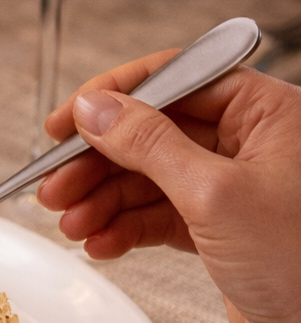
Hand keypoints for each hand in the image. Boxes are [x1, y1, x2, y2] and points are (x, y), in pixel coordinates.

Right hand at [37, 53, 300, 322]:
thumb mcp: (214, 195)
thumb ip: (149, 145)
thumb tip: (98, 109)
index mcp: (267, 113)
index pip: (177, 80)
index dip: (116, 97)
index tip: (67, 121)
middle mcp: (251, 144)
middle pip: (154, 132)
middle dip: (99, 161)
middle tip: (55, 184)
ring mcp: (234, 188)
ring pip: (150, 177)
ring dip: (103, 200)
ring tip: (71, 223)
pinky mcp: (221, 231)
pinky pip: (159, 216)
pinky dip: (125, 228)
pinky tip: (100, 242)